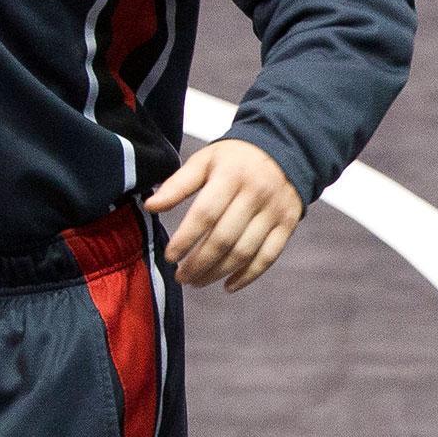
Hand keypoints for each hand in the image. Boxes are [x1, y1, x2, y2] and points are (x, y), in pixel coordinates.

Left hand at [144, 138, 304, 291]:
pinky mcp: (287, 225)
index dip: (186, 239)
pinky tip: (228, 285)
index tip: (169, 257)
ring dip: (218, 272)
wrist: (284, 151)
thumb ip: (177, 184)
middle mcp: (255, 195)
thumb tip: (150, 206)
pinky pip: (268, 256)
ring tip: (197, 281)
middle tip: (180, 277)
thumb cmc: (233, 159)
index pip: (205, 214)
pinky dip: (248, 275)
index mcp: (231, 177)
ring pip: (245, 252)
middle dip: (199, 263)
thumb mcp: (204, 160)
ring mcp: (274, 212)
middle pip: (224, 238)